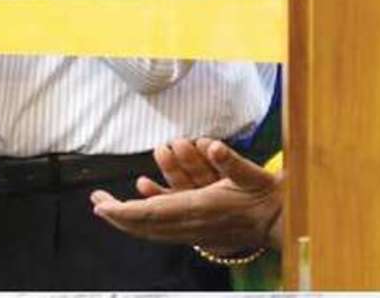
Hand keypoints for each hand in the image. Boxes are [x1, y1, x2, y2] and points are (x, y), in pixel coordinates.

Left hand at [89, 138, 283, 253]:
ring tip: (107, 206)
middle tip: (96, 201)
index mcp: (199, 209)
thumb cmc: (265, 196)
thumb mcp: (252, 175)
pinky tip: (136, 211)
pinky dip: (144, 223)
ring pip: (151, 231)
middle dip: (117, 214)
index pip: (151, 213)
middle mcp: (192, 225)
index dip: (123, 210)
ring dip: (127, 220)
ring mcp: (193, 233)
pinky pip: (163, 231)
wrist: (282, 222)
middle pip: (145, 225)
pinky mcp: (197, 234)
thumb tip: (213, 145)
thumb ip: (231, 161)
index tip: (101, 205)